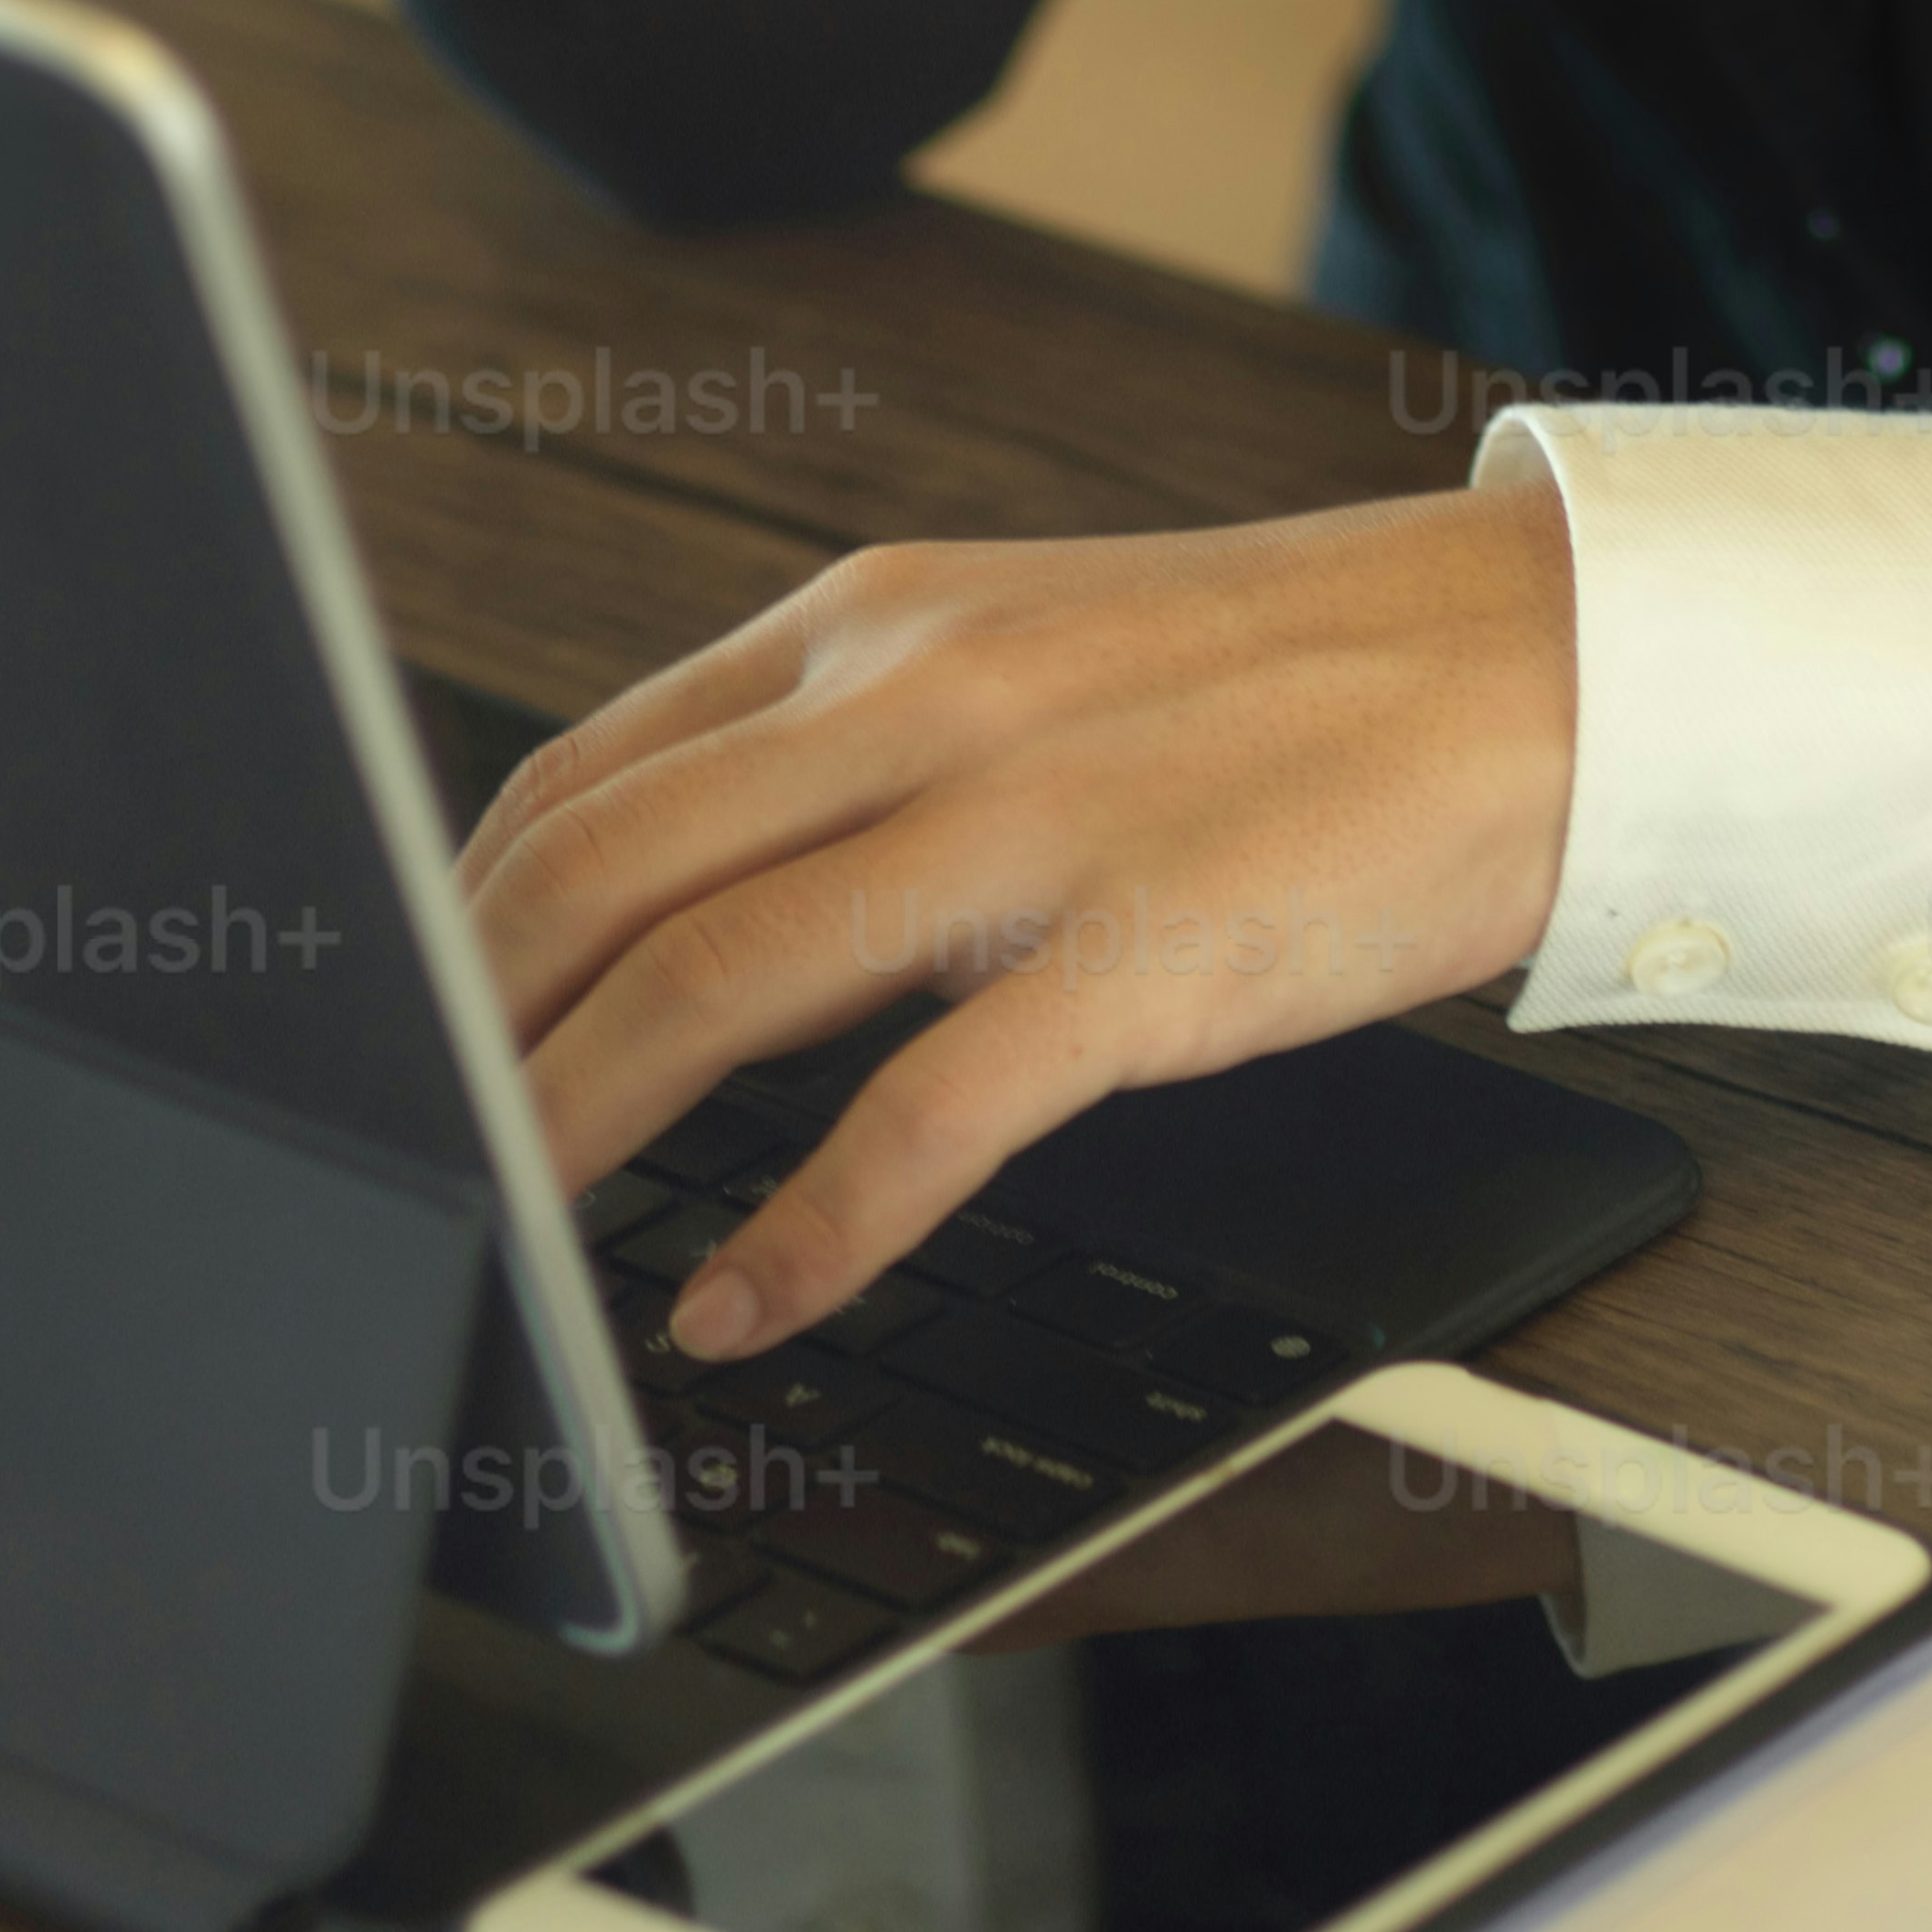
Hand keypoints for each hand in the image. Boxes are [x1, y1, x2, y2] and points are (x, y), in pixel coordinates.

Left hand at [461, 475, 1581, 1351]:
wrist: (1535, 659)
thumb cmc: (1286, 681)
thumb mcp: (1028, 656)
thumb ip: (857, 752)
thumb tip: (684, 901)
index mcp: (883, 624)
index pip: (588, 774)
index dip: (458, 920)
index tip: (396, 1031)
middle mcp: (925, 696)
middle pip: (604, 872)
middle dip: (464, 1031)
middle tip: (397, 1159)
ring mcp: (1032, 819)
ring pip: (714, 976)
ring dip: (572, 1127)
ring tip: (498, 1241)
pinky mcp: (1146, 947)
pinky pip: (929, 1109)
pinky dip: (808, 1226)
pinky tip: (742, 1307)